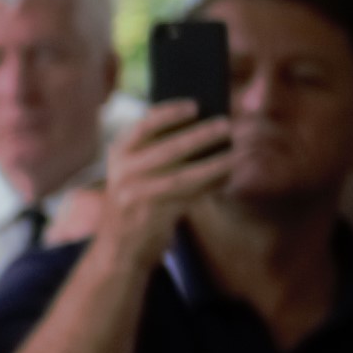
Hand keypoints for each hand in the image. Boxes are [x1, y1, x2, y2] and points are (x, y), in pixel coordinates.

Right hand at [98, 100, 236, 245]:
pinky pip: (189, 196)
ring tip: (235, 154)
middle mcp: (124, 172)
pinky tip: (226, 176)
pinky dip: (210, 185)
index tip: (194, 105)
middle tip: (226, 124)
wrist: (118, 247)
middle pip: (169, 149)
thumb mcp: (133, 171)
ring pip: (183, 176)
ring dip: (214, 164)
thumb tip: (202, 129)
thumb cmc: (134, 200)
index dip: (170, 113)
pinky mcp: (154, 216)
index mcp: (119, 153)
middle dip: (201, 135)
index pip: (144, 125)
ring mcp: (137, 195)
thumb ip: (155, 150)